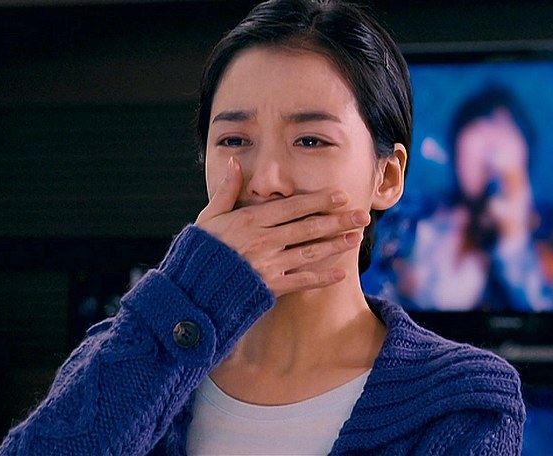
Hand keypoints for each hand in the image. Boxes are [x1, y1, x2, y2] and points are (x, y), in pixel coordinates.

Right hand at [196, 157, 368, 297]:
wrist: (191, 289)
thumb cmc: (199, 250)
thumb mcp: (209, 217)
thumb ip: (226, 191)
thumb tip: (236, 162)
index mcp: (250, 220)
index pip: (292, 207)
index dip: (319, 201)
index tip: (340, 196)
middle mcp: (263, 240)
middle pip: (308, 227)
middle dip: (338, 221)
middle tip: (362, 215)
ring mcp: (268, 264)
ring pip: (310, 252)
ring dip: (336, 245)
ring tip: (356, 238)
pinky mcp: (269, 287)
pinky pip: (301, 281)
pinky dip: (322, 278)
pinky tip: (341, 273)